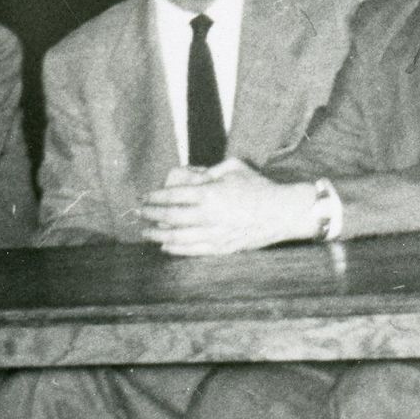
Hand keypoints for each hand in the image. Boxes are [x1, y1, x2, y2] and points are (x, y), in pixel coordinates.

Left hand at [139, 160, 311, 254]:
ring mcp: (214, 235)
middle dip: (150, 215)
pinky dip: (175, 249)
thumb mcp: (233, 167)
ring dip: (157, 234)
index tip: (143, 197)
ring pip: (177, 237)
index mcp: (210, 193)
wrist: (282, 212)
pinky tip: (165, 245)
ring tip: (145, 232)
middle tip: (138, 213)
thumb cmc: (258, 186)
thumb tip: (186, 177)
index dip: (155, 196)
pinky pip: (192, 250)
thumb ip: (207, 171)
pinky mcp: (221, 248)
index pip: (173, 196)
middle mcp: (208, 216)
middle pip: (170, 217)